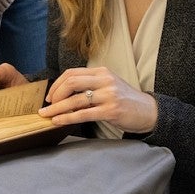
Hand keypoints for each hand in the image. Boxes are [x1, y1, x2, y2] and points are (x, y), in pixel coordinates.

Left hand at [40, 66, 157, 133]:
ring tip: (46, 115)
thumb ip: (90, 85)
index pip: (72, 73)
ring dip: (57, 109)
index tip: (50, 96)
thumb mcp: (109, 85)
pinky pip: (83, 114)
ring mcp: (108, 95)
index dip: (57, 84)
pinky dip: (67, 118)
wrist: (148, 111)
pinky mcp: (110, 111)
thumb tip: (64, 94)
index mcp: (102, 72)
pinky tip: (58, 121)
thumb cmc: (126, 100)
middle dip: (54, 95)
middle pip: (71, 82)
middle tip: (47, 106)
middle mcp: (105, 80)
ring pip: (75, 100)